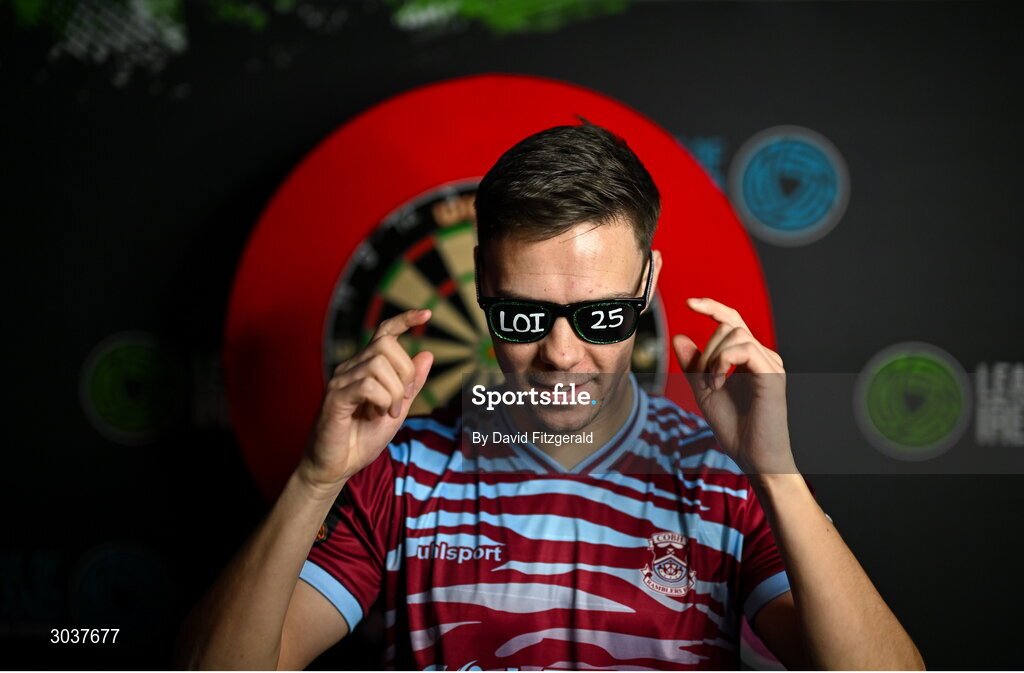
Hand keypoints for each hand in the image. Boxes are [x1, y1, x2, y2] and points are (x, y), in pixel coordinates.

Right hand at [299, 309, 433, 491]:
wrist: (337, 466)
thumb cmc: (362, 438)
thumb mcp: (397, 410)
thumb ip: (412, 384)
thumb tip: (427, 353)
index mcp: (366, 367)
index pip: (384, 332)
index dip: (405, 320)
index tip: (426, 314)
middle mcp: (352, 367)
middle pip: (387, 345)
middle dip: (405, 372)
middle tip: (402, 399)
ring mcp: (341, 380)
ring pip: (379, 364)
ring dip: (394, 391)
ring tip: (388, 412)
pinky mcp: (335, 396)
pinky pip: (367, 384)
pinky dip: (381, 399)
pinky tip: (376, 415)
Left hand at [671, 298, 795, 474]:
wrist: (753, 456)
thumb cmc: (734, 427)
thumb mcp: (703, 390)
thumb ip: (693, 365)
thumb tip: (679, 337)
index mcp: (748, 358)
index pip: (732, 320)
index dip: (713, 307)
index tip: (690, 303)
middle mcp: (762, 356)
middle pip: (729, 326)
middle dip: (706, 349)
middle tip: (703, 380)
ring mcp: (770, 363)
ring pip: (736, 333)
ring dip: (713, 357)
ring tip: (711, 384)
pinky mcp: (772, 373)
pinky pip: (745, 348)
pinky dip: (723, 362)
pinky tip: (717, 384)